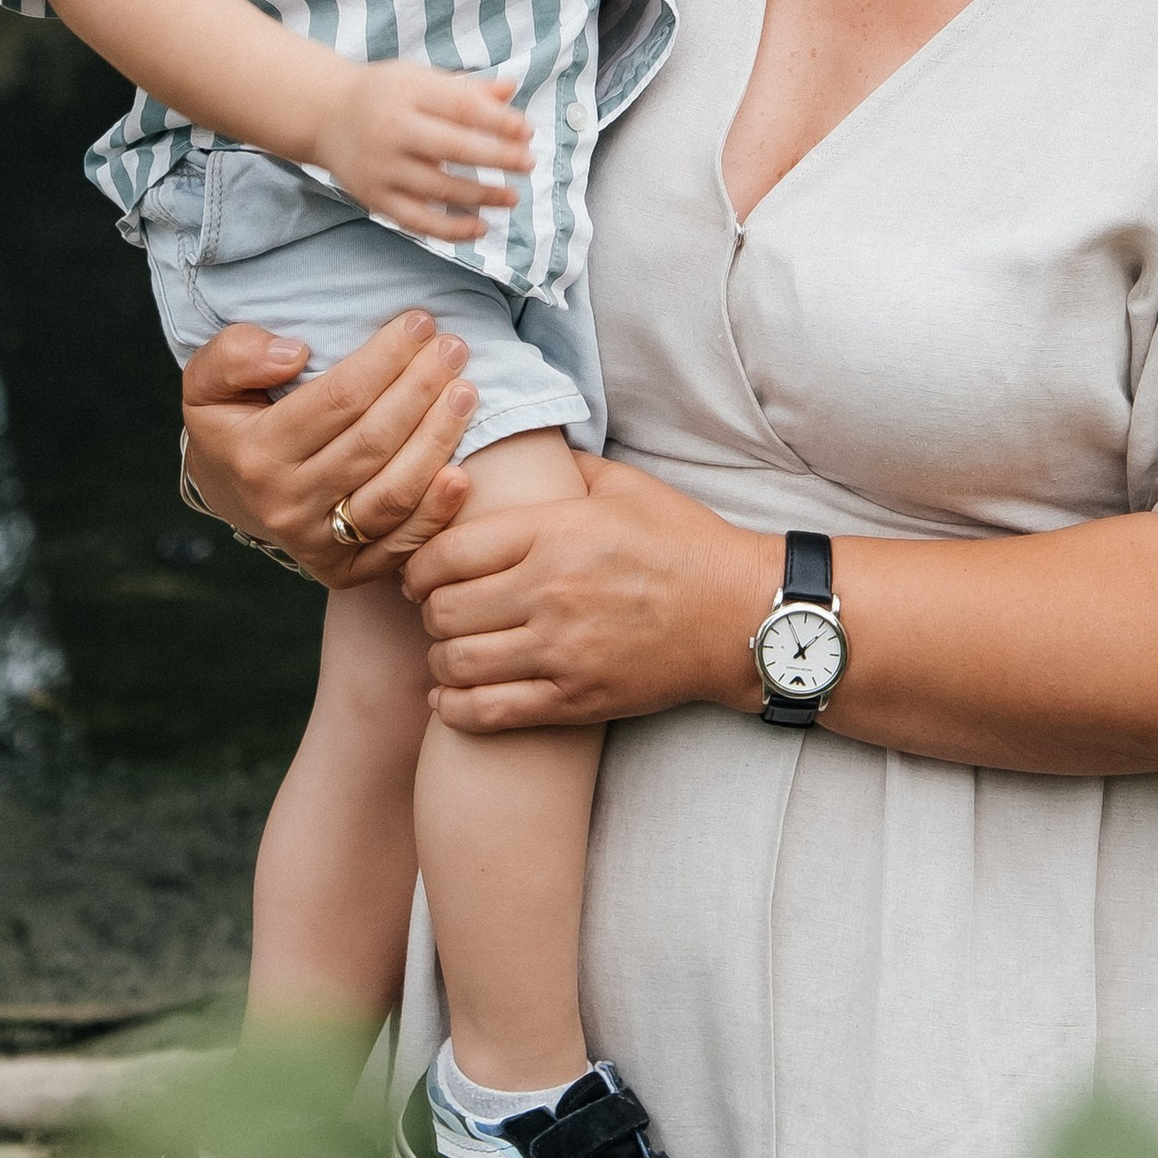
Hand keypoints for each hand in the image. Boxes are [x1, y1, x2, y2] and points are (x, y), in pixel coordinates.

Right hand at [180, 312, 479, 584]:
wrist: (229, 491)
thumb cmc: (231, 422)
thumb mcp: (207, 380)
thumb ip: (234, 355)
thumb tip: (293, 354)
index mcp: (256, 454)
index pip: (337, 399)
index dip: (385, 358)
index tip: (419, 323)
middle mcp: (286, 504)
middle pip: (372, 442)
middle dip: (421, 389)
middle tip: (453, 348)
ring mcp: (317, 543)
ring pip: (392, 493)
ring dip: (437, 441)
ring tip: (465, 393)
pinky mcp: (345, 570)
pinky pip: (399, 544)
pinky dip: (435, 513)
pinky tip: (461, 473)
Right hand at [321, 61, 536, 241]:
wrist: (324, 113)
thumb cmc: (384, 93)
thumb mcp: (420, 78)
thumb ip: (465, 88)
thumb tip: (511, 90)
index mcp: (408, 93)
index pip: (461, 107)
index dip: (498, 121)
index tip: (527, 131)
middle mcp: (392, 130)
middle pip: (453, 148)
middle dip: (497, 157)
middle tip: (528, 164)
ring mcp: (381, 167)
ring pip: (439, 188)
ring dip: (481, 196)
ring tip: (512, 197)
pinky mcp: (374, 197)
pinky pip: (417, 220)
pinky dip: (450, 228)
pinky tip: (480, 227)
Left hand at [405, 454, 777, 730]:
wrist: (740, 616)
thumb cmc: (683, 544)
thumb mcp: (625, 486)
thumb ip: (564, 467)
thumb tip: (517, 445)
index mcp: (557, 533)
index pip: (448, 551)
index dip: (418, 564)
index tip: (420, 571)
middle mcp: (552, 592)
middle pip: (443, 609)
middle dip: (426, 610)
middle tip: (435, 608)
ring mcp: (563, 651)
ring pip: (458, 662)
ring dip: (439, 658)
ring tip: (447, 649)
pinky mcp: (576, 699)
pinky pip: (490, 711)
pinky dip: (455, 708)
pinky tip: (448, 697)